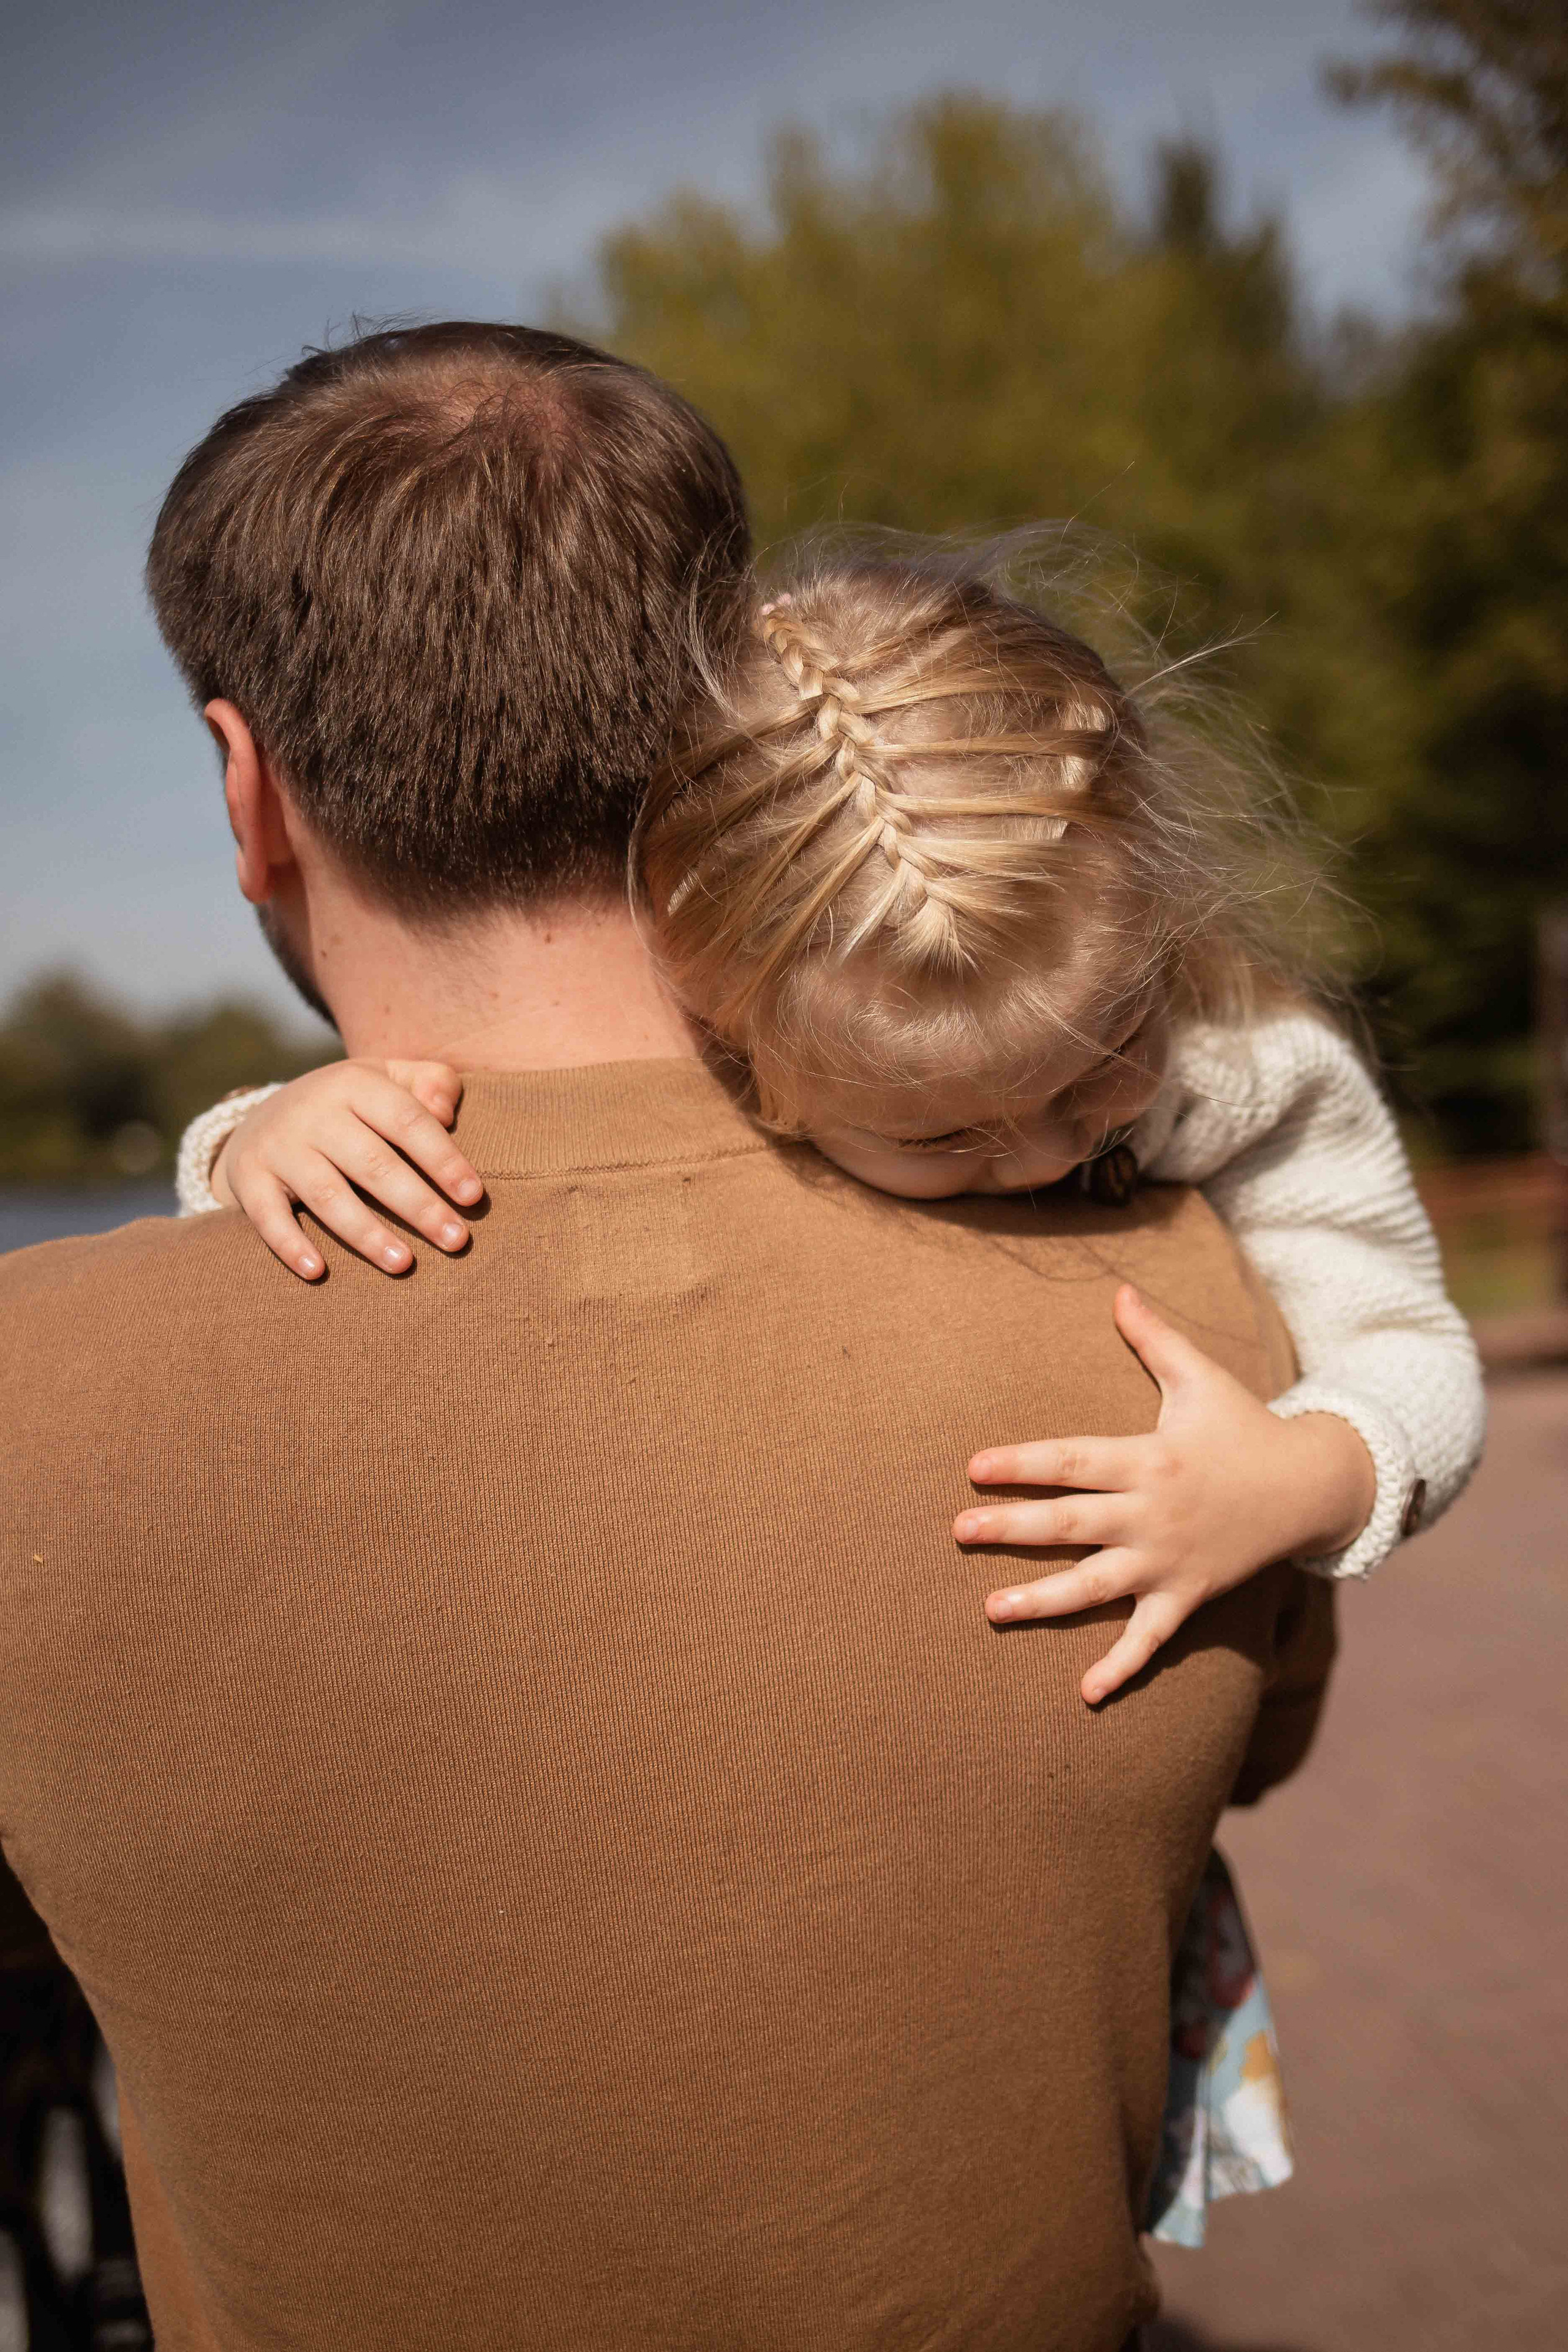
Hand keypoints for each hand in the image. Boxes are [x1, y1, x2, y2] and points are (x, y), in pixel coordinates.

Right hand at [212, 1059, 482, 1279]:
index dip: (443, 1159)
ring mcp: (279, 1147)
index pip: (407, 1121)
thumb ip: (430, 1083)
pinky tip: (318, 1273)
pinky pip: (268, 1216)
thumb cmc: (351, 1107)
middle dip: (419, 1206)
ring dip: (367, 1233)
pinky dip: (290, 1245)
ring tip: (404, 1265)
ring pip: (327, 1195)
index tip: (473, 1197)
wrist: (260, 1117)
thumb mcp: (388, 1080)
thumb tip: (446, 1112)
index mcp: (355, 1084)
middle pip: (373, 1164)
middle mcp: (314, 1113)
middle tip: (457, 1241)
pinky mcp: (249, 1178)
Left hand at [952, 1284, 1375, 1704]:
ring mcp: (1170, 1560)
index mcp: (1149, 1458)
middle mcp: (1154, 1513)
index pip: (1074, 1461)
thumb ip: (1154, 1338)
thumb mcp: (1200, 1378)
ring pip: (1097, 1586)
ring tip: (991, 1609)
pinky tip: (1085, 1693)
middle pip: (1073, 1522)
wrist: (1311, 1486)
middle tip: (959, 1531)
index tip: (974, 1468)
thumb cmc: (1245, 1427)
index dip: (1024, 1463)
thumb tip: (1119, 1290)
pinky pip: (1151, 1639)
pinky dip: (1121, 1666)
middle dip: (1014, 1528)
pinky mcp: (1188, 1595)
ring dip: (1044, 1599)